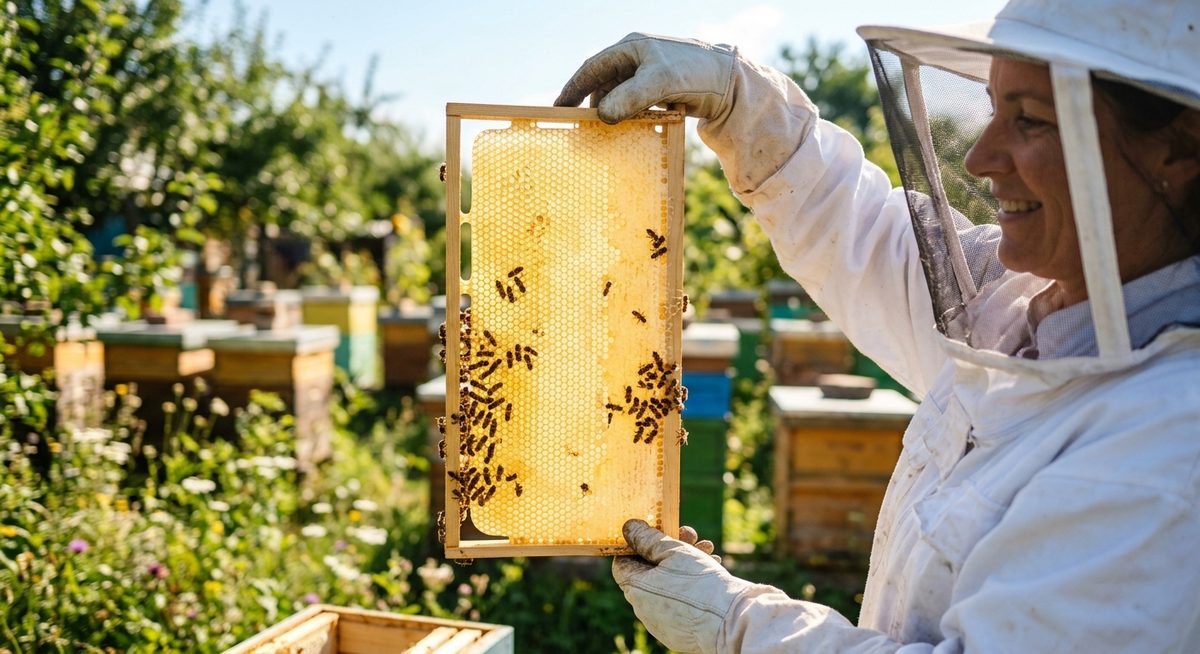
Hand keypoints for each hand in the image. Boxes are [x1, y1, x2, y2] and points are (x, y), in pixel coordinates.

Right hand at [554, 33, 734, 123]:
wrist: (730, 81)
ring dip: (614, 113)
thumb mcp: (658, 83)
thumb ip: (628, 98)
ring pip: (621, 95)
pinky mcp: (662, 88)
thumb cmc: (694, 73)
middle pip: (605, 83)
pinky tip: (631, 130)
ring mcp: (650, 73)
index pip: (593, 68)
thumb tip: (602, 116)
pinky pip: (637, 103)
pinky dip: (631, 116)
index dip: (574, 88)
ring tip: (606, 132)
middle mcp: (638, 57)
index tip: (559, 108)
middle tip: (583, 128)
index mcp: (631, 47)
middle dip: (593, 104)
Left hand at [612, 519, 752, 653]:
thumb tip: (628, 529)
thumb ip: (647, 538)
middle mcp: (644, 610)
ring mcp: (662, 623)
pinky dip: (691, 584)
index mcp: (635, 590)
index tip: (655, 533)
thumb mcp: (673, 550)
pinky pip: (680, 601)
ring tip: (707, 549)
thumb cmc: (700, 583)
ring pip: (668, 584)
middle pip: (649, 571)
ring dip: (685, 562)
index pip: (623, 562)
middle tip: (690, 535)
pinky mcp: (680, 631)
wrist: (732, 620)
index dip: (637, 544)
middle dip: (669, 548)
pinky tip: (711, 568)